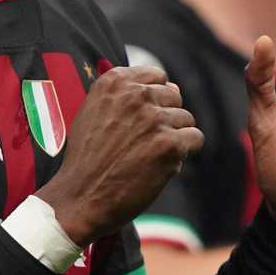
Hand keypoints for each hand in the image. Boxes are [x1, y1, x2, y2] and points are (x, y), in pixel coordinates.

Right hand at [37, 65, 203, 245]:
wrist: (80, 198)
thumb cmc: (88, 159)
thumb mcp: (94, 111)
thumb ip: (128, 95)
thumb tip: (174, 86)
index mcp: (115, 81)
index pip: (157, 76)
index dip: (155, 99)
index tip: (144, 118)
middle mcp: (136, 94)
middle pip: (174, 96)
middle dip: (166, 118)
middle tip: (144, 143)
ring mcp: (154, 118)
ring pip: (186, 118)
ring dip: (174, 137)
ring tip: (149, 156)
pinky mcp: (169, 144)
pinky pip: (195, 138)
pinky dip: (184, 153)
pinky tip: (162, 165)